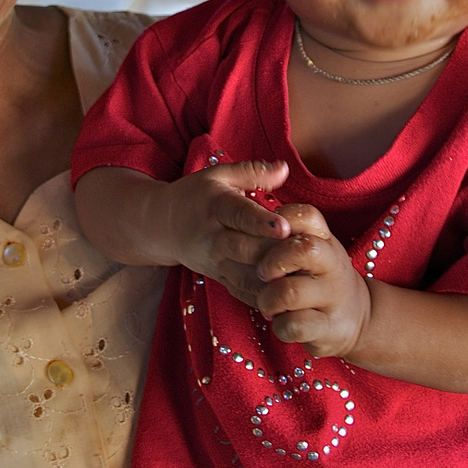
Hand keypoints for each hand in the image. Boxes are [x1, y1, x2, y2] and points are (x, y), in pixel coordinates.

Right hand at [160, 160, 292, 306]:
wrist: (164, 226)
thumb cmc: (197, 196)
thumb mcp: (219, 176)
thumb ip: (253, 172)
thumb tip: (285, 168)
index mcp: (216, 206)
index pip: (239, 215)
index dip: (261, 222)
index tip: (284, 227)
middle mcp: (213, 238)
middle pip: (245, 249)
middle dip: (273, 253)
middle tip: (304, 253)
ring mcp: (215, 262)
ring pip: (245, 276)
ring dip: (272, 280)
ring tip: (300, 277)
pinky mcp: (218, 278)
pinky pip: (242, 292)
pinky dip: (263, 298)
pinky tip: (286, 299)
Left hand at [255, 204, 372, 359]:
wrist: (356, 317)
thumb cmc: (317, 277)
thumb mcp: (309, 250)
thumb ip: (284, 236)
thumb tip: (246, 224)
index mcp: (325, 239)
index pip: (307, 215)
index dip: (281, 220)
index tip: (266, 235)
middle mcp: (333, 263)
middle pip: (302, 250)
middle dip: (270, 263)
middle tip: (262, 274)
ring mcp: (333, 296)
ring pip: (289, 292)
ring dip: (267, 300)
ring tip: (267, 304)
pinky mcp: (328, 327)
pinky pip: (292, 326)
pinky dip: (278, 326)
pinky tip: (280, 322)